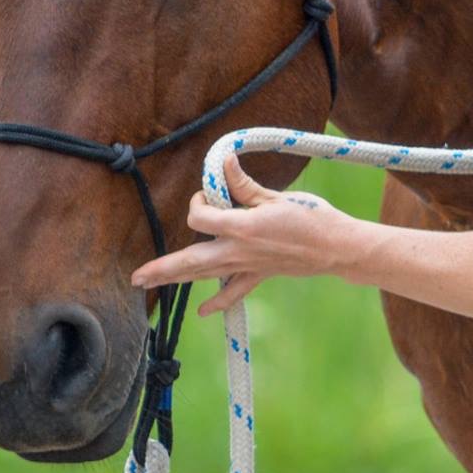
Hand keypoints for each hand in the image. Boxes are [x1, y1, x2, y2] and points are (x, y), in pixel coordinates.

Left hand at [129, 153, 358, 315]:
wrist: (337, 248)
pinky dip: (218, 302)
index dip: (198, 200)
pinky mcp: (259, 275)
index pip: (201, 216)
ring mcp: (247, 267)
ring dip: (175, 279)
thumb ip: (244, 184)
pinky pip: (234, 292)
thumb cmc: (312, 218)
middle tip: (136, 278)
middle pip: (191, 260)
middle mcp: (238, 251)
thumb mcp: (276, 196)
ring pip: (204, 275)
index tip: (208, 190)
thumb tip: (222, 160)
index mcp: (241, 227)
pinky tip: (203, 312)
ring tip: (148, 284)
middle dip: (162, 268)